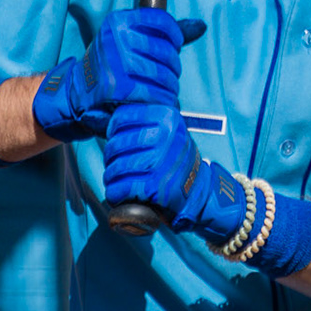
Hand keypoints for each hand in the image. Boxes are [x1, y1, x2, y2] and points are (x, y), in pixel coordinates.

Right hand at [31, 9, 204, 140]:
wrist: (77, 91)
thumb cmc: (112, 65)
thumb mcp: (132, 40)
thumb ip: (166, 33)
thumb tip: (201, 25)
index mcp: (119, 21)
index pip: (163, 22)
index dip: (176, 36)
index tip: (174, 47)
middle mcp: (116, 38)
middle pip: (166, 53)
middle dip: (173, 70)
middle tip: (168, 79)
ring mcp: (115, 62)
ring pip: (163, 76)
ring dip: (170, 88)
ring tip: (164, 92)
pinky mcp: (115, 87)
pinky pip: (153, 94)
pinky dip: (161, 101)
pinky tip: (158, 102)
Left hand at [102, 104, 243, 240]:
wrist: (199, 191)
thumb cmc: (177, 160)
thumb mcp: (170, 130)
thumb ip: (147, 121)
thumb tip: (113, 120)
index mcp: (166, 118)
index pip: (121, 117)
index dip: (113, 130)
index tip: (116, 140)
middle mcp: (164, 137)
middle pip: (115, 144)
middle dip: (110, 158)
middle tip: (116, 165)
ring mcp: (158, 162)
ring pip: (115, 168)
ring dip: (111, 177)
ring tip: (117, 180)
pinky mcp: (152, 186)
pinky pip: (119, 187)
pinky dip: (115, 193)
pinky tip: (120, 193)